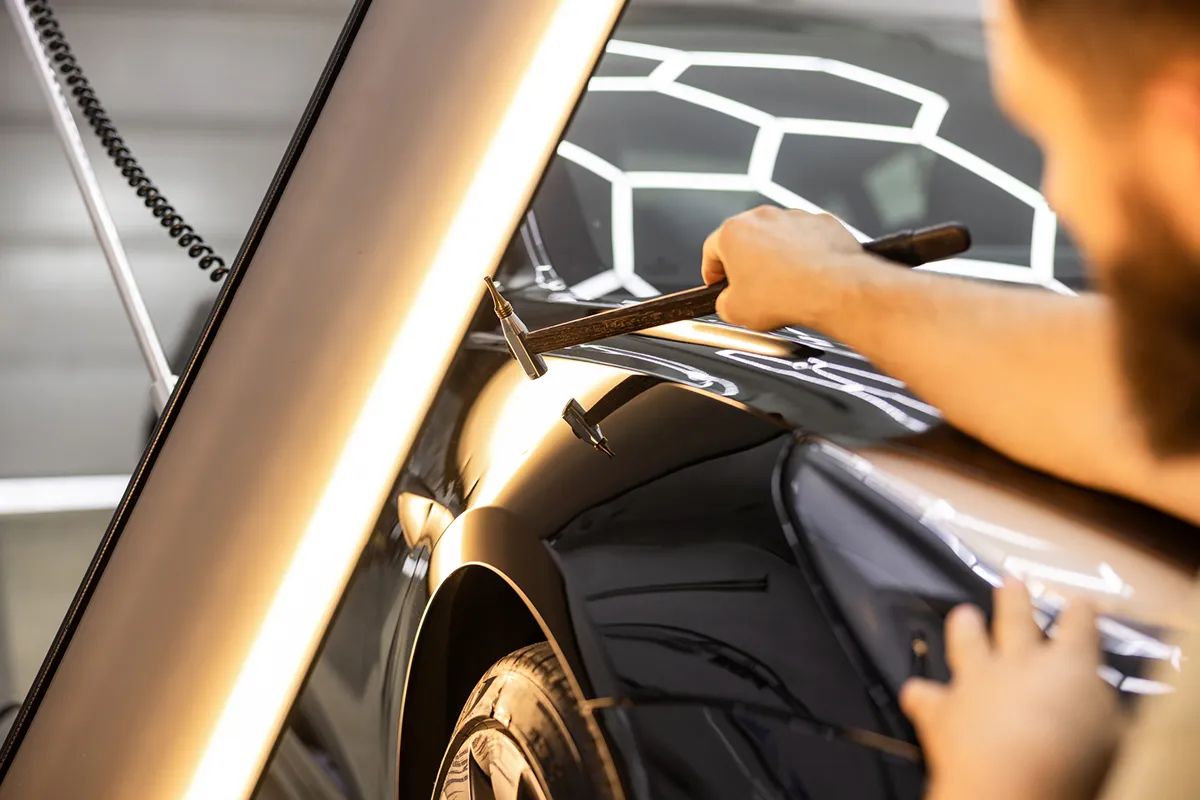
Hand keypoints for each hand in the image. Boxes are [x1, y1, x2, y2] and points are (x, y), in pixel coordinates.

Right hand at [701, 206, 866, 330]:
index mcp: (734, 232)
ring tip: (784, 285)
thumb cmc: (786, 295)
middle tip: (752, 288)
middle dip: (747, 264)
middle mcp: (763, 217)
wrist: (833, 290)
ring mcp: (795, 217)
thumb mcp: (736, 312)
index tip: (717, 284)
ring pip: (777, 238)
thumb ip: (724, 302)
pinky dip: (805, 254)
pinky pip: (807, 239)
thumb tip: (729, 302)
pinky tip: (807, 277)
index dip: (712, 271)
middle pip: (746, 240)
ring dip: (776, 258)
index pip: (711, 250)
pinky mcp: (822, 223)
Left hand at [901, 581, 1123, 799]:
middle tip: (1011, 581)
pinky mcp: (941, 710)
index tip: (1081, 602)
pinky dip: (921, 694)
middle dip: (1015, 598)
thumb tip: (1102, 706)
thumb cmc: (1077, 766)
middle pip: (1015, 619)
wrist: (1012, 786)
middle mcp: (1017, 663)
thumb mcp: (1117, 740)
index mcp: (1068, 666)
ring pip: (966, 642)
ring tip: (963, 614)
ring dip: (965, 627)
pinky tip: (916, 692)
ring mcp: (975, 682)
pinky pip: (924, 696)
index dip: (1081, 613)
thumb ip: (1106, 714)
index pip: (1079, 628)